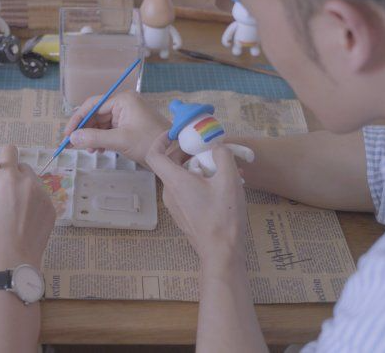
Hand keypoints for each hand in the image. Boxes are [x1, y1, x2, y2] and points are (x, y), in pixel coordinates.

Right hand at [0, 146, 56, 274]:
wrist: (12, 260)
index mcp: (8, 179)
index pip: (10, 151)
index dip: (4, 157)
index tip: (1, 169)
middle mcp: (29, 183)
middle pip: (23, 167)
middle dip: (14, 175)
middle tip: (6, 196)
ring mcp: (44, 196)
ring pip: (34, 182)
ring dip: (25, 189)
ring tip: (16, 212)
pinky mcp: (52, 209)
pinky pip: (42, 198)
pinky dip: (34, 203)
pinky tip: (26, 221)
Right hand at [64, 91, 171, 166]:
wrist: (173, 154)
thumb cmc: (149, 143)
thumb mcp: (119, 140)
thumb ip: (94, 138)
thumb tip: (71, 138)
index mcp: (123, 100)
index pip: (92, 105)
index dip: (77, 120)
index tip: (67, 135)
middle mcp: (124, 104)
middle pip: (95, 115)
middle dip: (84, 130)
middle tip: (72, 145)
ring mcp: (127, 115)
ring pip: (101, 124)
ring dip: (92, 137)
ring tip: (90, 151)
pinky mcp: (130, 126)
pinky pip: (109, 130)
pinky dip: (102, 140)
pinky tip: (99, 150)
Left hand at [146, 133, 247, 262]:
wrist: (221, 251)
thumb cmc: (223, 217)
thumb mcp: (229, 180)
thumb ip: (223, 156)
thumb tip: (217, 146)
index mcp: (175, 181)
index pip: (154, 154)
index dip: (161, 139)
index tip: (176, 133)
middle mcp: (169, 192)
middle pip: (171, 163)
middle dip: (188, 151)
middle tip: (208, 148)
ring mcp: (174, 204)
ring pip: (180, 177)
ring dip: (197, 167)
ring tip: (221, 168)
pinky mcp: (182, 213)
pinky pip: (186, 190)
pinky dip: (198, 181)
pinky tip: (220, 186)